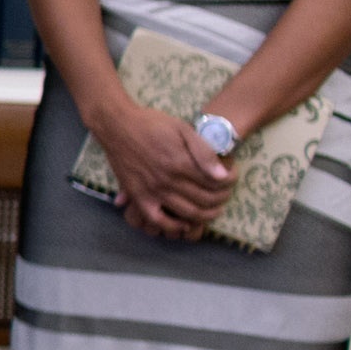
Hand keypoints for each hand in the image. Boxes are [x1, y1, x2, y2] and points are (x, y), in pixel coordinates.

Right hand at [89, 92, 231, 241]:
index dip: (231, 181)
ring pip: (188, 213)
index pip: (216, 182)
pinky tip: (184, 223)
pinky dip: (173, 226)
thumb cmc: (152, 124)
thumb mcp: (183, 129)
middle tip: (226, 193)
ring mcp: (153, 191)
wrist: (116, 126)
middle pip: (206, 199)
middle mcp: (169, 181)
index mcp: (181, 163)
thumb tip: (222, 175)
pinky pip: (158, 219)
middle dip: (222, 198)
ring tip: (214, 209)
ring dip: (206, 215)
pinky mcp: (139, 196)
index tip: (233, 176)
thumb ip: (203, 152)